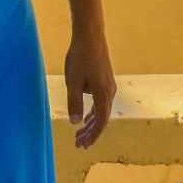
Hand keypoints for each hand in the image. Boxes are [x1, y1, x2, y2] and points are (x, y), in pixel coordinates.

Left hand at [65, 31, 116, 148]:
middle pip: (101, 118)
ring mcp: (109, 86)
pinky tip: (86, 117)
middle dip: (90, 133)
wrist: (90, 36)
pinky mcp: (105, 80)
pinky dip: (93, 112)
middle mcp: (110, 92)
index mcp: (103, 95)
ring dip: (90, 123)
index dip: (92, 136)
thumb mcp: (73, 82)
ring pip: (101, 110)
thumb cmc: (80, 57)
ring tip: (80, 134)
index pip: (100, 122)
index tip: (83, 146)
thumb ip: (74, 103)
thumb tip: (75, 123)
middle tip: (78, 144)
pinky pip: (101, 102)